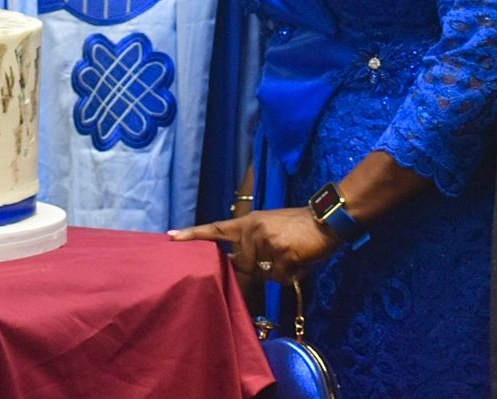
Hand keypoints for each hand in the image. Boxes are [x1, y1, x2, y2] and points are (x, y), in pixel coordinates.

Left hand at [169, 207, 340, 283]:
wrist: (326, 219)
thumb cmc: (299, 226)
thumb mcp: (270, 227)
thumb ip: (253, 244)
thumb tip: (244, 267)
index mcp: (248, 222)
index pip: (215, 229)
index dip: (193, 234)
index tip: (170, 237)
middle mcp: (253, 231)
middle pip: (244, 266)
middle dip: (261, 269)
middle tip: (283, 252)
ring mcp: (267, 242)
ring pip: (265, 275)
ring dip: (280, 271)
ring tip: (294, 253)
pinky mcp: (282, 254)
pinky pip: (281, 278)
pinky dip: (293, 274)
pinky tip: (301, 259)